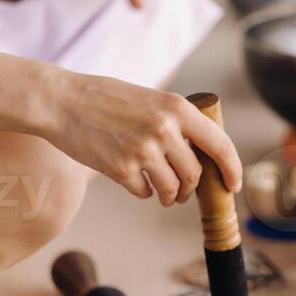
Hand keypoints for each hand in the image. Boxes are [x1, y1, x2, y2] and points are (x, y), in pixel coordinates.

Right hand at [49, 73, 242, 204]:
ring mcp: (143, 150)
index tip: (232, 185)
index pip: (220, 145)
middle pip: (195, 173)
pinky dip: (143, 192)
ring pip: (172, 188)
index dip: (232, 169)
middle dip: (191, 188)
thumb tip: (200, 154)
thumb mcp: (149, 99)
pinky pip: (144, 192)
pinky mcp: (121, 169)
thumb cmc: (105, 99)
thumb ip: (175, 122)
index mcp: (177, 108)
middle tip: (182, 191)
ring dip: (170, 196)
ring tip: (163, 194)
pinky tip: (133, 180)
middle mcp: (164, 129)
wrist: (62, 102)